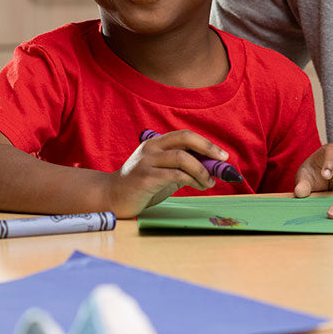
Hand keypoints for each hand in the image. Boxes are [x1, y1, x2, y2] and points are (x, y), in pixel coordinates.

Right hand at [106, 129, 226, 217]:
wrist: (110, 197)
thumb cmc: (140, 186)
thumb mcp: (162, 171)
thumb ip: (181, 167)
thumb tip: (211, 168)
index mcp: (156, 143)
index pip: (185, 136)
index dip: (206, 143)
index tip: (221, 155)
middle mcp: (151, 148)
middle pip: (185, 139)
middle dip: (208, 148)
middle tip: (222, 161)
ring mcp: (146, 162)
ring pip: (182, 158)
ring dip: (202, 170)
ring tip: (210, 182)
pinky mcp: (144, 178)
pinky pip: (175, 175)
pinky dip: (192, 180)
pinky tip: (198, 186)